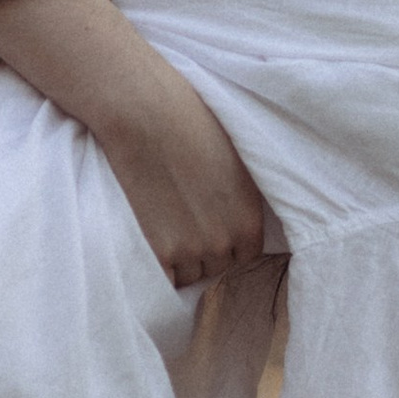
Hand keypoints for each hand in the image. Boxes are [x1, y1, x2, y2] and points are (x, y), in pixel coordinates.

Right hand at [94, 77, 267, 291]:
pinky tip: (151, 242)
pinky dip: (160, 269)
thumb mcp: (237, 163)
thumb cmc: (192, 126)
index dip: (226, 243)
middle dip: (203, 251)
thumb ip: (241, 199)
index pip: (245, 255)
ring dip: (179, 260)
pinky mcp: (161, 253)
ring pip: (190, 275)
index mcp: (250, 220)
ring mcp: (194, 251)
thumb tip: (234, 217)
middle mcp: (227, 242)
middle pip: (217, 266)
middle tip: (181, 222)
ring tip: (164, 226)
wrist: (148, 118)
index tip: (209, 228)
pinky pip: (166, 279)